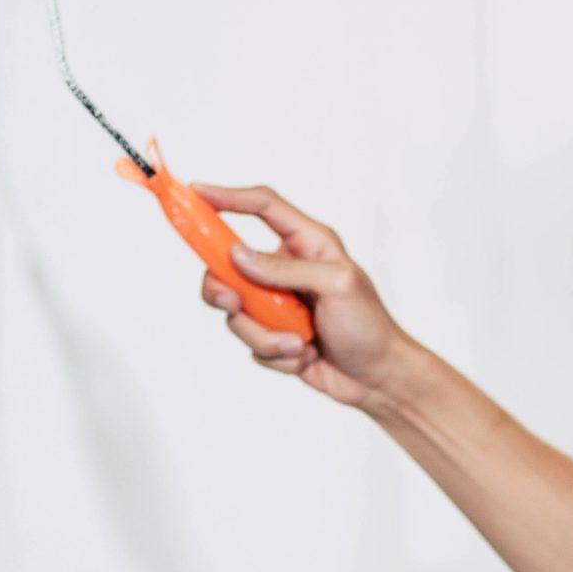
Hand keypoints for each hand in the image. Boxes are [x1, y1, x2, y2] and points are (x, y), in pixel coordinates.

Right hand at [191, 181, 414, 409]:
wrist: (377, 378)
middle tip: (233, 303)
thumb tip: (237, 255)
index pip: (262, 207)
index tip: (195, 193)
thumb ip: (285, 269)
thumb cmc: (369, 325)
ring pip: (236, 313)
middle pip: (227, 264)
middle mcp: (286, 268)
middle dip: (224, 288)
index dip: (227, 197)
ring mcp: (276, 303)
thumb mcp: (336, 286)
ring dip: (266, 336)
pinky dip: (276, 355)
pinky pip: (251, 343)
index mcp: (307, 243)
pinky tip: (306, 357)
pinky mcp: (272, 334)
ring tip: (300, 345)